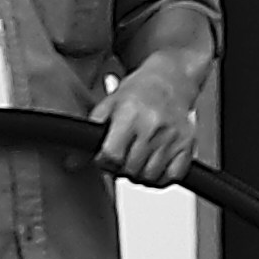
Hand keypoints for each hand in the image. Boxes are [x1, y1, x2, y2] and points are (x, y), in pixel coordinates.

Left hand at [102, 58, 211, 186]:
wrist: (171, 80)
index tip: (105, 157)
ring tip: (137, 158)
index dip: (104, 161)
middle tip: (122, 156)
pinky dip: (160, 177)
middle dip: (121, 168)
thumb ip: (90, 133)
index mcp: (130, 115)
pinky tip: (154, 163)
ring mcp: (173, 138)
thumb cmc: (139, 91)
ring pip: (149, 177)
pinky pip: (172, 177)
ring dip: (139, 174)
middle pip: (130, 170)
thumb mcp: (108, 104)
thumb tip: (71, 162)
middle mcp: (153, 127)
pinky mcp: (187, 147)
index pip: (111, 155)